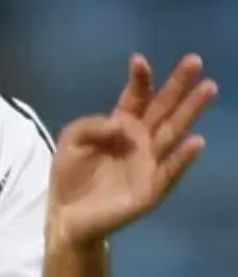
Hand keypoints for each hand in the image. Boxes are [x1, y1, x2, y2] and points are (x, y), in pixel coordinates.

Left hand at [48, 54, 216, 249]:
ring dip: (191, 111)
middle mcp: (141, 140)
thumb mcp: (71, 141)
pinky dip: (183, 158)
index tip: (139, 60)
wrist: (67, 216)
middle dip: (179, 85)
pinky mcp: (151, 188)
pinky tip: (197, 141)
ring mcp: (149, 163)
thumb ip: (91, 126)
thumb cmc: (71, 176)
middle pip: (163, 108)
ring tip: (208, 88)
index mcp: (121, 125)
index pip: (135, 97)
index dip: (139, 79)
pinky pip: (170, 171)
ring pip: (174, 133)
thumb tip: (120, 124)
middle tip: (195, 60)